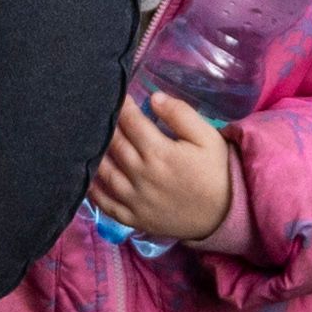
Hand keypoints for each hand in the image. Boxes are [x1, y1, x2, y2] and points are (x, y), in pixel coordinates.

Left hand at [88, 89, 243, 247]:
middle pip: (113, 143)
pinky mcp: (132, 217)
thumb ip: (182, 115)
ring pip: (103, 171)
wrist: (223, 215)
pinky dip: (91, 188)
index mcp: (159, 152)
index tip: (116, 93)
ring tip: (87, 138)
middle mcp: (141, 175)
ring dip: (93, 152)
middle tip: (97, 111)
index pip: (130, 122)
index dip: (121, 105)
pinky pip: (104, 203)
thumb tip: (154, 97)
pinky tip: (87, 175)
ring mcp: (134, 199)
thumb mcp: (208, 138)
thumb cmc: (215, 172)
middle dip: (104, 124)